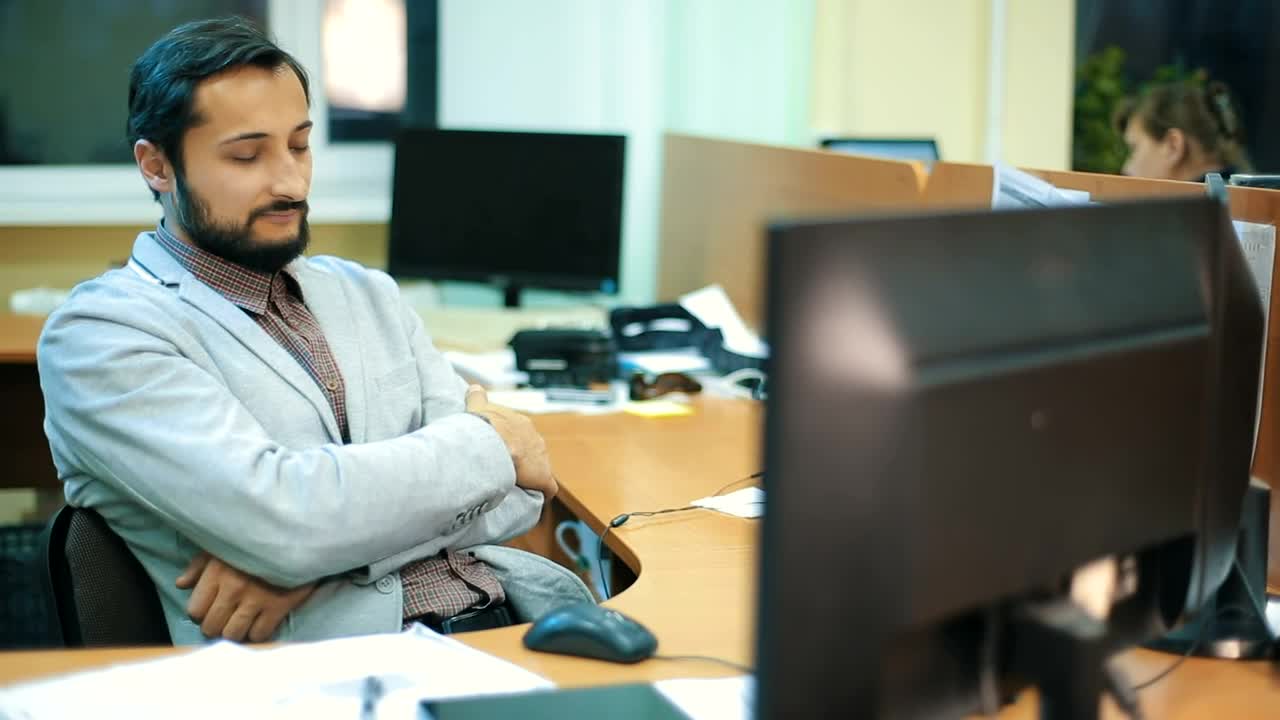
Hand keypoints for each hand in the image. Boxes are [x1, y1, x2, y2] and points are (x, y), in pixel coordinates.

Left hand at [176, 552, 315, 642]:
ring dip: (234, 632)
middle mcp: (234, 590)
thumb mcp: (222, 546)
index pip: (195, 610)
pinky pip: (260, 635)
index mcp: (217, 573)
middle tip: (224, 618)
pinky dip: (257, 633)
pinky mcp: (278, 607)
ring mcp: (257, 601)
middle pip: (211, 627)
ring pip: (233, 635)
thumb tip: (181, 585)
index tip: (209, 608)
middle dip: (215, 625)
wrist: (296, 537)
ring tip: (239, 624)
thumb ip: (199, 565)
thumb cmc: (254, 542)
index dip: (200, 612)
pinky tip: (258, 624)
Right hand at [466, 384, 558, 498]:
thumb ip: (477, 397)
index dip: (511, 446)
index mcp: (521, 424)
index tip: (501, 453)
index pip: (520, 436)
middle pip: (531, 452)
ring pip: (539, 469)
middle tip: (505, 471)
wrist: (493, 440)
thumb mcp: (479, 407)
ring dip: (530, 477)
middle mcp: (535, 439)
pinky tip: (535, 498)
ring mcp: (541, 458)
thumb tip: (473, 387)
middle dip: (522, 461)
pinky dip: (542, 492)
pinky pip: (548, 487)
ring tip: (515, 486)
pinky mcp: (543, 477)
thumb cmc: (484, 425)